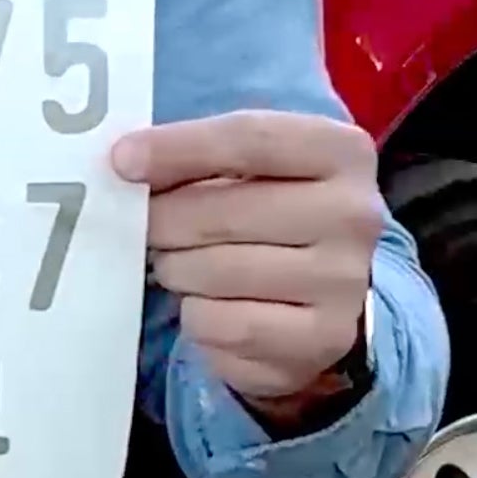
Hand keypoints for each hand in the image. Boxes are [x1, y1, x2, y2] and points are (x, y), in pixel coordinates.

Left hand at [109, 110, 381, 422]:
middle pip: (221, 211)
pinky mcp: (322, 339)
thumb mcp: (253, 170)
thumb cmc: (273, 219)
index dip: (178, 147)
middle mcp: (354, 214)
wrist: (323, 302)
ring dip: (179, 271)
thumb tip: (127, 162)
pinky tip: (212, 308)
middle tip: (145, 228)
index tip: (122, 161)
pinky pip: (222, 326)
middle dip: (164, 222)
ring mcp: (343, 282)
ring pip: (214, 272)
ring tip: (185, 267)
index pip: (249, 138)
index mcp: (342, 152)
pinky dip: (199, 318)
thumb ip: (201, 157)